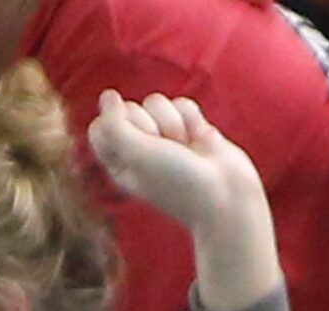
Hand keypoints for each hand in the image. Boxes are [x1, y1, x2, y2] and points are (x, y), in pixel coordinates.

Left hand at [87, 91, 268, 239]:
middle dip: (150, 124)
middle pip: (130, 110)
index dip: (116, 125)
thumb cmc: (179, 183)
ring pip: (157, 103)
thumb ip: (114, 124)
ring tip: (186, 148)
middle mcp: (141, 150)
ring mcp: (167, 138)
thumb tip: (108, 95)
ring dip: (173, 123)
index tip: (135, 141)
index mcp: (120, 163)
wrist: (228, 197)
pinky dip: (193, 119)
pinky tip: (201, 141)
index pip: (100, 126)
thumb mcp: (136, 155)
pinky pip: (182, 104)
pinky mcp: (191, 129)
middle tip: (166, 150)